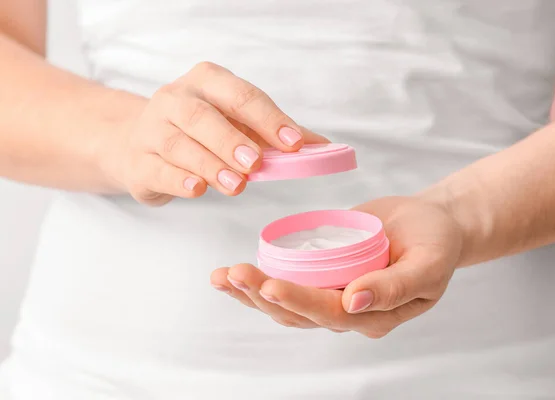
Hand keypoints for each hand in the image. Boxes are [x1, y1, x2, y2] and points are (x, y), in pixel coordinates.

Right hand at [101, 62, 327, 204]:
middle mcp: (174, 99)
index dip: (268, 119)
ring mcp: (151, 130)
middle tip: (256, 163)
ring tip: (237, 185)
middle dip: (231, 140)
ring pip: (180, 145)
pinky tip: (197, 189)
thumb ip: (274, 134)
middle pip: (202, 117)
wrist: (136, 143)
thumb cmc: (198, 131)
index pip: (240, 96)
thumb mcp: (235, 123)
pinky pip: (158, 169)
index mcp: (206, 82)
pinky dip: (178, 180)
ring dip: (210, 165)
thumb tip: (322, 147)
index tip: (293, 143)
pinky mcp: (138, 162)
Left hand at [211, 196, 462, 337]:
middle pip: (298, 312)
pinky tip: (234, 274)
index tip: (271, 286)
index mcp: (374, 315)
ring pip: (285, 304)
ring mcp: (332, 293)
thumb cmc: (435, 242)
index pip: (330, 313)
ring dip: (252, 292)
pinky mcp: (321, 275)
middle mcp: (348, 311)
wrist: (431, 223)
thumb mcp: (429, 263)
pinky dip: (259, 279)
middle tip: (234, 274)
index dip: (300, 302)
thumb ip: (396, 287)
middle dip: (262, 295)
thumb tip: (354, 302)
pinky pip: (288, 281)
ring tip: (222, 277)